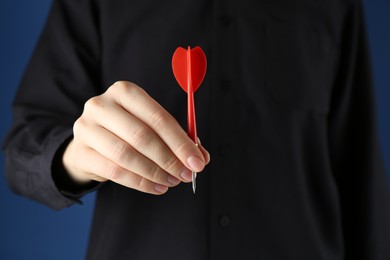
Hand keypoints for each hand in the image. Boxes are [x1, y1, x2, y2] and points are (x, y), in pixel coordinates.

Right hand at [62, 81, 209, 194]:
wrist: (89, 143)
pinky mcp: (80, 151)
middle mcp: (101, 105)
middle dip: (169, 159)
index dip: (180, 142)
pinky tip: (156, 187)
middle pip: (142, 136)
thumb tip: (200, 158)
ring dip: (155, 172)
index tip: (197, 162)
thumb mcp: (150, 126)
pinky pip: (115, 172)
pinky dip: (140, 182)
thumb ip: (176, 139)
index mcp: (124, 91)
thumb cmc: (126, 131)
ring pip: (126, 155)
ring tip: (171, 182)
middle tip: (185, 175)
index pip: (158, 117)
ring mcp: (86, 128)